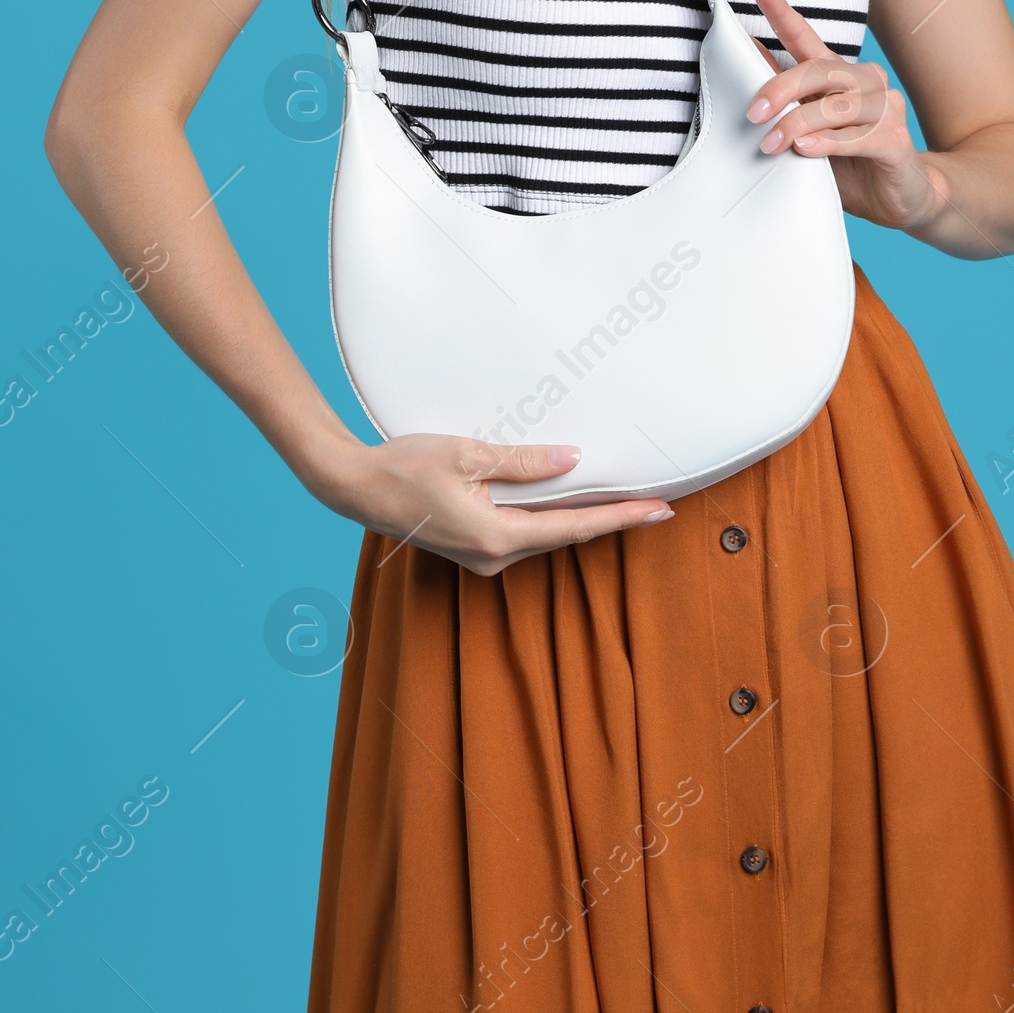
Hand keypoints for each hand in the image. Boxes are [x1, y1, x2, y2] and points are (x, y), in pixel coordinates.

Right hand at [317, 433, 673, 576]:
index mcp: (497, 537)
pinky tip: (565, 500)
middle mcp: (493, 558)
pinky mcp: (472, 549)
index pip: (575, 528)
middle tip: (655, 503)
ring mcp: (482, 558)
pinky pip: (522, 533)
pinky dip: (549, 518)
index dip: (621, 518)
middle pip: (565, 536)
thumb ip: (523, 461)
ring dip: (580, 518)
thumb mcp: (468, 455)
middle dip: (610, 519)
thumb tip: (571, 460)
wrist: (355, 487)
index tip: (658, 510)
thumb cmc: (404, 467)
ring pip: (544, 536)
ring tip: (620, 499)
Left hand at [745, 0, 949, 233]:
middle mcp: (864, 84)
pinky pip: (858, 136)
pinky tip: (806, 149)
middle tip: (753, 113)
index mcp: (839, 77)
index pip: (806, 37)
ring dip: (798, 123)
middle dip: (780, 88)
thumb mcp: (808, 130)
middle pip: (819, 69)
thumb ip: (786, 100)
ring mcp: (884, 109)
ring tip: (772, 143)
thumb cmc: (852, 163)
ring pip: (837, 104)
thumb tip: (748, 60)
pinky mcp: (896, 140)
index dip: (782, 12)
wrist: (904, 198)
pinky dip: (828, 142)